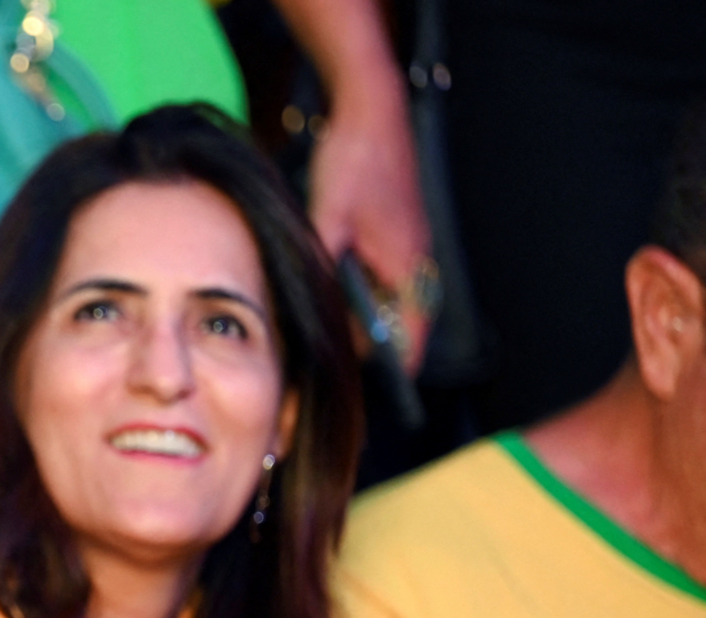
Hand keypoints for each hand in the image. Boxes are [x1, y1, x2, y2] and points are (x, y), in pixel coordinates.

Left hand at [308, 93, 433, 372]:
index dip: (386, 377)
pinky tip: (319, 286)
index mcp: (408, 269)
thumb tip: (308, 311)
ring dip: (351, 317)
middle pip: (391, 329)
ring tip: (311, 331)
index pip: (408, 343)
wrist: (370, 111)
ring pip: (380, 304)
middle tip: (318, 370)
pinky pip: (374, 279)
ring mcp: (405, 250)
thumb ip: (321, 268)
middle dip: (358, 349)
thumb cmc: (357, 160)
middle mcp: (415, 264)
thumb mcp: (327, 220)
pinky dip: (350, 290)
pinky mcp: (391, 235)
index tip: (358, 401)